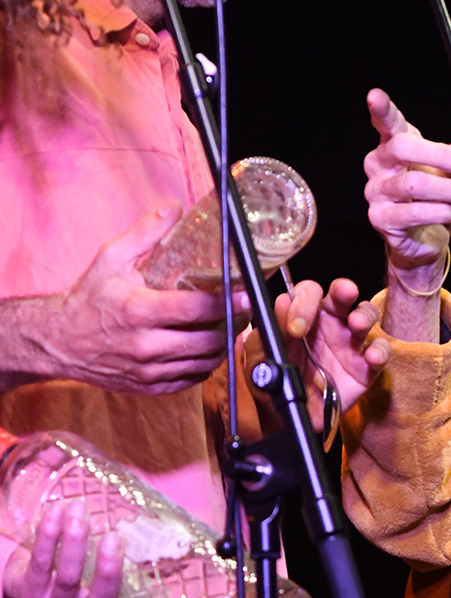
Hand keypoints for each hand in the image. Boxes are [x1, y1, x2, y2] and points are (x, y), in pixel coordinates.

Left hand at [2, 500, 173, 597]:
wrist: (19, 590)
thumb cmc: (70, 588)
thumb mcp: (97, 593)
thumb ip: (132, 591)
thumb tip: (179, 571)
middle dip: (107, 572)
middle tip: (114, 537)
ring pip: (67, 578)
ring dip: (73, 543)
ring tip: (79, 512)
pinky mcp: (22, 591)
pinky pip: (38, 562)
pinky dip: (47, 535)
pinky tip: (54, 513)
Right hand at [37, 207, 248, 393]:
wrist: (59, 340)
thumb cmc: (87, 298)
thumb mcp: (111, 258)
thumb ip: (145, 233)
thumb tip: (175, 210)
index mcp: (138, 310)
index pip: (197, 309)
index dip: (228, 302)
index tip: (245, 294)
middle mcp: (145, 345)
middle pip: (208, 340)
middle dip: (232, 326)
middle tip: (242, 311)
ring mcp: (148, 370)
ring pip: (204, 364)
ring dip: (222, 347)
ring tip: (229, 329)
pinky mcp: (148, 387)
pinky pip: (190, 381)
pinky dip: (204, 366)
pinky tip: (206, 349)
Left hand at [266, 276, 384, 427]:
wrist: (288, 418)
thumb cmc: (273, 381)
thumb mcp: (260, 358)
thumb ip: (270, 331)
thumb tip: (283, 303)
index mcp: (304, 316)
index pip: (309, 293)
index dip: (304, 302)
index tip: (296, 328)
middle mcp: (330, 324)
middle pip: (343, 295)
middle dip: (344, 290)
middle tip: (344, 294)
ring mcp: (350, 345)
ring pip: (366, 316)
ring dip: (364, 315)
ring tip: (357, 324)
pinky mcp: (365, 368)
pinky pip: (381, 353)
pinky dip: (380, 351)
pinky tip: (371, 357)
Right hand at [364, 87, 450, 286]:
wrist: (424, 240)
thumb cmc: (433, 199)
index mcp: (393, 145)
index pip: (386, 123)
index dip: (380, 109)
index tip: (375, 96)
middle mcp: (378, 165)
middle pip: (402, 148)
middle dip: (441, 156)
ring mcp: (376, 192)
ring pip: (413, 183)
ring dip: (448, 190)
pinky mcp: (381, 219)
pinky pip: (412, 212)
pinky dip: (440, 211)